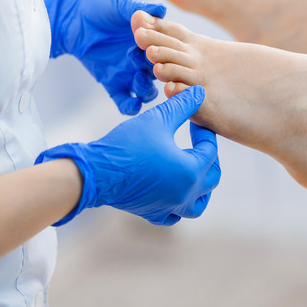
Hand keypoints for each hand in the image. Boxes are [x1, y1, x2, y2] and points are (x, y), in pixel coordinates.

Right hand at [36, 85, 220, 225]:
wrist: (95, 172)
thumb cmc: (127, 145)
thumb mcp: (158, 119)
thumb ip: (182, 105)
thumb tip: (199, 92)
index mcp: (190, 171)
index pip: (210, 150)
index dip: (205, 133)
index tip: (194, 121)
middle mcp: (185, 194)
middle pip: (211, 177)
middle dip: (208, 157)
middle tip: (197, 142)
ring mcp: (170, 207)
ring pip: (198, 203)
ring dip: (201, 186)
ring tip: (193, 169)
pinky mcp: (153, 213)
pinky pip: (175, 214)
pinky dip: (180, 204)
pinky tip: (174, 190)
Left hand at [45, 0, 166, 114]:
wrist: (71, 15)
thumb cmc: (97, 4)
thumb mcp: (119, 4)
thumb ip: (139, 8)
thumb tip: (161, 8)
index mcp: (149, 39)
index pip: (165, 50)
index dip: (164, 52)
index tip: (156, 48)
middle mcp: (141, 58)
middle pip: (159, 72)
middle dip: (158, 72)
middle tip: (149, 66)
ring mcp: (127, 72)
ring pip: (145, 89)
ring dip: (146, 90)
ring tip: (138, 81)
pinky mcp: (111, 82)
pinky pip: (124, 100)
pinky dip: (130, 106)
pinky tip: (133, 104)